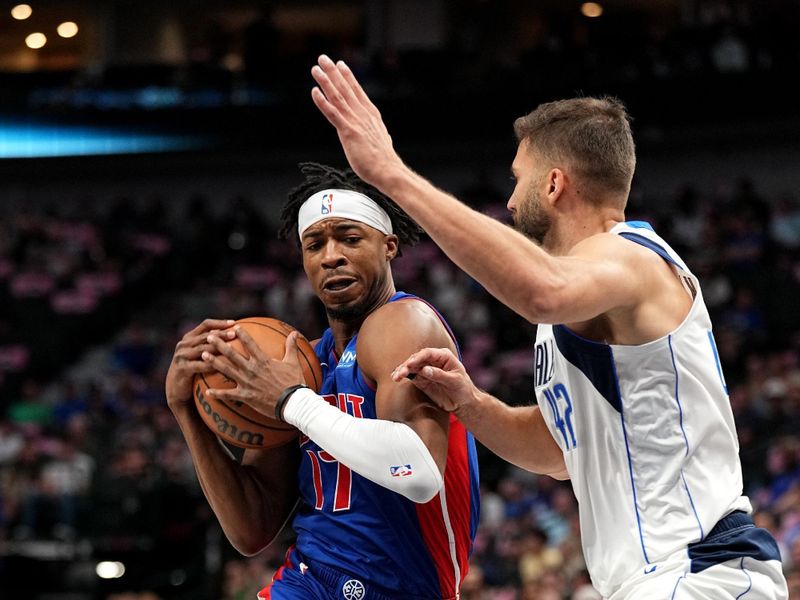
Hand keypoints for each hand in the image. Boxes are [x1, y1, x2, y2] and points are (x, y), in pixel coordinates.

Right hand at [165, 319, 235, 411]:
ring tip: (231, 347)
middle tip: (235, 333)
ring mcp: (181, 356)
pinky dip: (211, 364)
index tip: (234, 323)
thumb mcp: (198, 356)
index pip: (205, 325)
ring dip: (217, 347)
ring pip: (202, 349)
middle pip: (205, 336)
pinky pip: (199, 365)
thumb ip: (210, 345)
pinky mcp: (182, 368)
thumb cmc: (193, 371)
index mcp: (189, 338)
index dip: (220, 323)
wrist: (176, 390)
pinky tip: (222, 365)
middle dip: (221, 334)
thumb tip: (233, 335)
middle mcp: (184, 344)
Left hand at [202, 328, 305, 418]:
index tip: (233, 327)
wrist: (292, 403)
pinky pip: (228, 395)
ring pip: (226, 370)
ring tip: (203, 355)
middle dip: (219, 344)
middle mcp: (252, 369)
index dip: (241, 334)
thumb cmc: (294, 382)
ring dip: (213, 362)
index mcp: (263, 360)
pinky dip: (217, 393)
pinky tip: (207, 392)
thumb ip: (291, 347)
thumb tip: (294, 333)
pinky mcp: (245, 396)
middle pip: (232, 354)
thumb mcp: (293, 363)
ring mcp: (247, 382)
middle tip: (209, 337)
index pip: (250, 343)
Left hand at [310, 54, 405, 188]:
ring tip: (316, 68)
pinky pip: (332, 113)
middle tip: (323, 58)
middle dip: (333, 72)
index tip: (340, 64)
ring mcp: (355, 121)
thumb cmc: (383, 160)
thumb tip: (377, 134)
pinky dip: (322, 101)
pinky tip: (314, 91)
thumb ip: (374, 133)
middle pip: (345, 88)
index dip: (348, 76)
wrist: (388, 170)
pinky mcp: (348, 132)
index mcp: (371, 115)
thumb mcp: (380, 140)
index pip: (357, 91)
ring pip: (338, 96)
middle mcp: (363, 114)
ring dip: (325, 81)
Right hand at [391, 348, 477, 413]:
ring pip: (411, 366)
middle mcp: (433, 360)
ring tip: (395, 377)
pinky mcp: (421, 378)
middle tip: (400, 373)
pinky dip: (403, 376)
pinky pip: (410, 375)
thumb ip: (439, 375)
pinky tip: (396, 377)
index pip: (428, 353)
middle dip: (407, 365)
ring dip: (402, 370)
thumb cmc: (463, 389)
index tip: (410, 364)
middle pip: (417, 359)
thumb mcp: (454, 381)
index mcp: (444, 356)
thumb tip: (424, 369)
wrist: (463, 402)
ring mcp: (426, 369)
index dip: (418, 358)